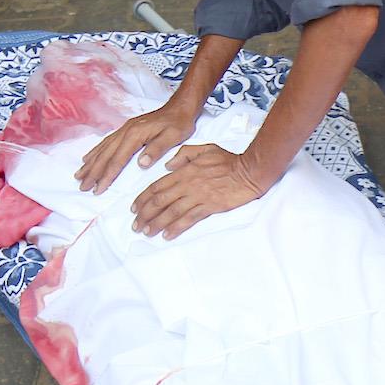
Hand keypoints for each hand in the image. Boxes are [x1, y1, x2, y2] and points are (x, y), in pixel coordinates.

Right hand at [75, 104, 198, 193]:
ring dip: (90, 163)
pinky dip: (95, 152)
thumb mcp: (173, 136)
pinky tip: (88, 158)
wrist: (180, 107)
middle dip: (93, 172)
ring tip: (79, 176)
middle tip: (82, 187)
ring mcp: (124, 129)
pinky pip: (106, 142)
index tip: (98, 189)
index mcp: (135, 135)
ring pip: (103, 148)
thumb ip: (157, 149)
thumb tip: (141, 164)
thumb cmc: (179, 123)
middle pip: (106, 155)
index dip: (106, 176)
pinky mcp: (126, 129)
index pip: (118, 160)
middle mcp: (125, 131)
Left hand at [128, 143, 264, 238]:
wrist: (250, 170)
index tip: (134, 209)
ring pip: (171, 212)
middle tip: (136, 226)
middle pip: (160, 201)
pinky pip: (189, 219)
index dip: (142, 199)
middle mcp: (187, 184)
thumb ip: (184, 154)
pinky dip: (176, 228)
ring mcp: (198, 196)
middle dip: (145, 215)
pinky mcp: (210, 206)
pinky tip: (167, 235)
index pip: (157, 186)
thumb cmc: (229, 160)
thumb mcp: (205, 149)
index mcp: (184, 171)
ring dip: (156, 224)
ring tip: (147, 232)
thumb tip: (168, 165)